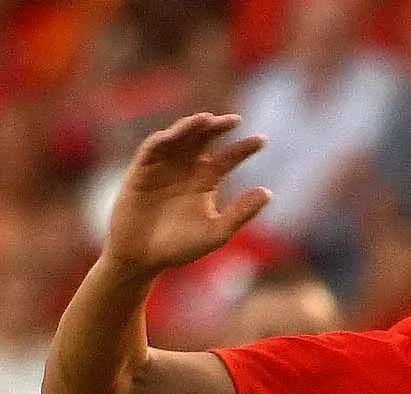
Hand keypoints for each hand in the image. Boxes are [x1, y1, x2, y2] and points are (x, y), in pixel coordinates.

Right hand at [105, 114, 270, 275]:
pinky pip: (153, 147)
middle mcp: (186, 167)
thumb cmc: (179, 247)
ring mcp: (164, 165)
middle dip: (218, 127)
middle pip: (205, 139)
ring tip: (207, 119)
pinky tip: (176, 134)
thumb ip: (241, 213)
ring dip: (191, 126)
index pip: (228, 157)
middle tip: (235, 120)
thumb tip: (269, 192)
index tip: (262, 140)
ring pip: (180, 137)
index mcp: (206, 180)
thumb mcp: (216, 232)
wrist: (141, 256)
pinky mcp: (142, 168)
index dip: (244, 148)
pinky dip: (165, 139)